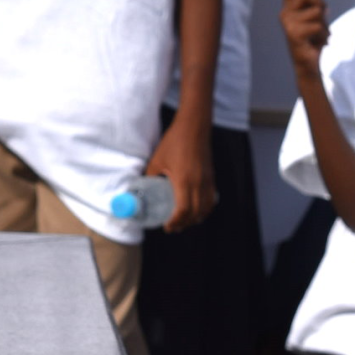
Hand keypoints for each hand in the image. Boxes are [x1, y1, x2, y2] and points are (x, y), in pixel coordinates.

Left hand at [147, 114, 215, 231]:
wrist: (194, 127)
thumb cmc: (174, 141)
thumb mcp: (157, 160)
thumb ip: (150, 176)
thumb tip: (143, 189)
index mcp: (184, 181)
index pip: (183, 211)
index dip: (175, 222)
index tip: (167, 226)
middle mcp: (199, 184)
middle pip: (195, 214)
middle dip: (184, 223)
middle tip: (174, 227)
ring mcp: (208, 181)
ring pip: (206, 208)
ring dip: (196, 218)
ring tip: (185, 221)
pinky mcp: (211, 177)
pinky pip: (211, 199)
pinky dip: (205, 209)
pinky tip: (197, 209)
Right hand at [281, 0, 329, 75]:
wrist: (308, 64)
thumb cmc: (312, 41)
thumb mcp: (315, 21)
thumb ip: (315, 10)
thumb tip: (322, 6)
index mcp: (289, 9)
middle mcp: (285, 14)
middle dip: (321, 4)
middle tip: (324, 16)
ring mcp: (288, 23)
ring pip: (317, 12)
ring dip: (324, 25)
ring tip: (317, 36)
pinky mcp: (293, 33)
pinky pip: (318, 26)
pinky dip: (323, 35)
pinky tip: (316, 43)